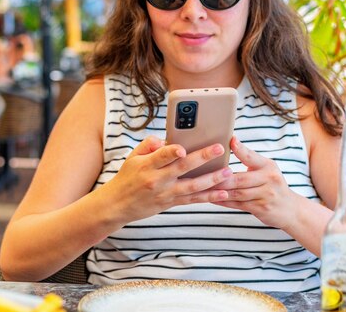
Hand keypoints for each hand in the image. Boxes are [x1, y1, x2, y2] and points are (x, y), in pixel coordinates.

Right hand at [103, 136, 231, 222]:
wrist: (117, 205)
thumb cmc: (126, 177)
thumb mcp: (132, 157)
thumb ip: (148, 145)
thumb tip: (165, 141)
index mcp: (146, 165)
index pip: (161, 156)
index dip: (171, 152)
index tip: (182, 148)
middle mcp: (157, 180)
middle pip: (182, 168)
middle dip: (202, 157)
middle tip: (219, 148)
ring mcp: (166, 193)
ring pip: (192, 186)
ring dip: (212, 179)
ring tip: (228, 171)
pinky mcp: (171, 203)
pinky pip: (193, 200)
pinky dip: (209, 196)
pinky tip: (223, 192)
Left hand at [212, 136, 300, 228]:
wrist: (290, 209)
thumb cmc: (272, 184)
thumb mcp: (266, 168)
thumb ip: (250, 158)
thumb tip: (231, 141)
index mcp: (268, 166)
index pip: (252, 157)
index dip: (240, 149)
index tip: (230, 140)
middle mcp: (269, 180)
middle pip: (240, 179)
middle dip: (221, 178)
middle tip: (203, 174)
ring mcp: (265, 196)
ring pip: (237, 193)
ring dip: (218, 191)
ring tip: (202, 187)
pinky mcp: (261, 209)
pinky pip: (238, 205)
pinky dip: (223, 201)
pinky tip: (211, 198)